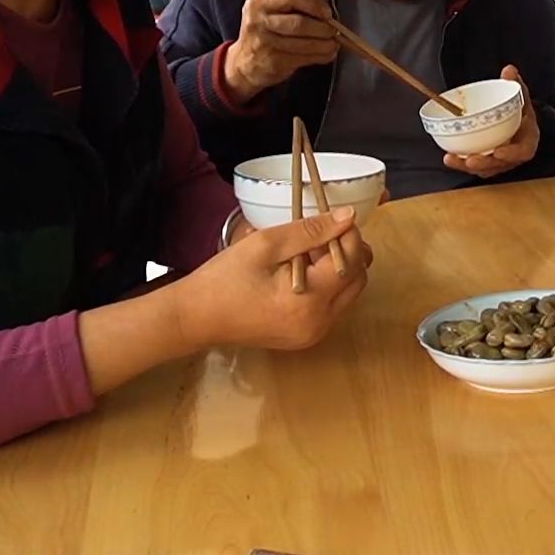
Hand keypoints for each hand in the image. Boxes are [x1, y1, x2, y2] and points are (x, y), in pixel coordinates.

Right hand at [171, 207, 370, 351]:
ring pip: (349, 292)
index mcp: (309, 301)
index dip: (348, 234)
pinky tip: (303, 271)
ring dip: (339, 268)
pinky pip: (333, 306)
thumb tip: (349, 217)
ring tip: (307, 251)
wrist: (195, 318)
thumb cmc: (224, 278)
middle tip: (321, 234)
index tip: (333, 218)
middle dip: (348, 252)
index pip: (352, 260)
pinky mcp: (306, 337)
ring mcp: (314, 334)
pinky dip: (327, 285)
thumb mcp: (267, 245)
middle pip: (358, 279)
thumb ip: (311, 230)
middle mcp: (319, 323)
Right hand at [222, 0, 337, 102]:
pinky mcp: (274, 63)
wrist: (244, 64)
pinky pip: (305, 58)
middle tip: (334, 30)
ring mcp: (265, 44)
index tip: (327, 12)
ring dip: (326, 44)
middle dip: (322, 27)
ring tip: (334, 42)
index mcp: (258, 4)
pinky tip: (328, 53)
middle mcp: (258, 22)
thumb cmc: (265, 31)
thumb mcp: (276, 9)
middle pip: (299, 23)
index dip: (313, 3)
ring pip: (304, 43)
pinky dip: (321, 56)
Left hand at [444, 65, 538, 179]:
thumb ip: (516, 86)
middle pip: (499, 164)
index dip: (511, 154)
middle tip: (469, 160)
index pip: (522, 152)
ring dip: (466, 166)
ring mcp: (499, 163)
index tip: (499, 151)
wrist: (522, 128)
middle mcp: (512, 157)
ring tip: (451, 159)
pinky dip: (461, 164)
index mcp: (526, 143)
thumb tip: (509, 69)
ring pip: (484, 169)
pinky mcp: (486, 164)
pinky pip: (473, 166)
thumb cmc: (522, 114)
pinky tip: (448, 157)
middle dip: (483, 163)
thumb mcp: (522, 100)